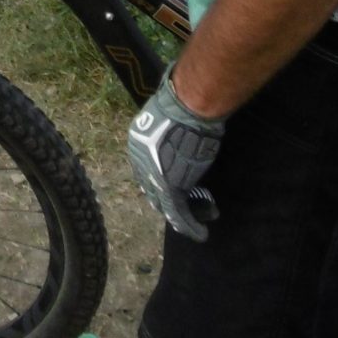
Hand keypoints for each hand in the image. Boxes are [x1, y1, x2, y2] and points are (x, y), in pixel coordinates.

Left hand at [127, 74, 224, 243]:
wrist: (188, 107)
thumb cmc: (184, 104)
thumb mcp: (169, 119)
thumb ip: (168, 132)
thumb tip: (178, 134)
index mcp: (137, 143)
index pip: (147, 170)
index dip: (162, 182)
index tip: (179, 187)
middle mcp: (140, 162)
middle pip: (153, 189)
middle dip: (171, 201)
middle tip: (191, 208)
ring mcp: (153, 176)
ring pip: (166, 205)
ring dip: (183, 218)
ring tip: (198, 226)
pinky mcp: (170, 188)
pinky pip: (179, 213)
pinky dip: (190, 226)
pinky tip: (200, 233)